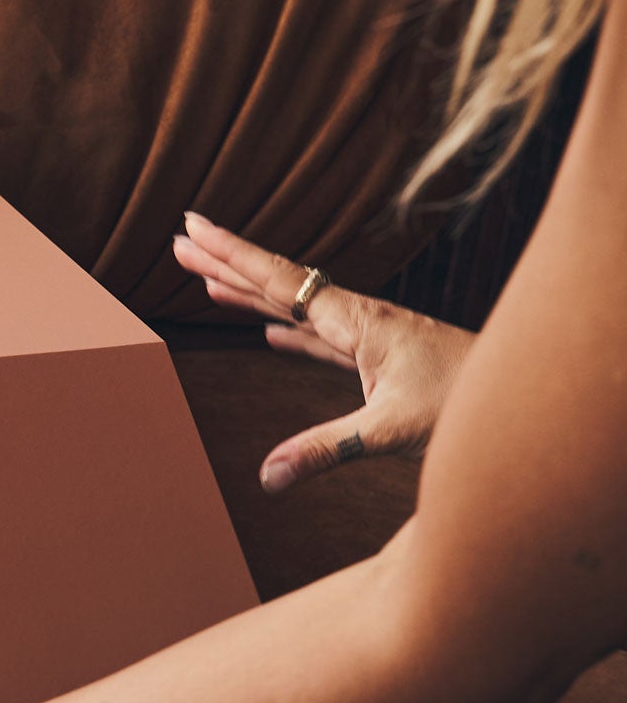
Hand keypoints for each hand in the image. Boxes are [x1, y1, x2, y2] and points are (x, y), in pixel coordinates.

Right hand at [171, 210, 473, 491]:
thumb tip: (267, 477)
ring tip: (208, 283)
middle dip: (228, 263)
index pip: (279, 280)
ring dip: (251, 295)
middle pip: (279, 284)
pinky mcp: (380, 359)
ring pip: (296, 308)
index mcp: (355, 321)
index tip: (193, 225)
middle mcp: (358, 318)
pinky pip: (319, 337)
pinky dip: (288, 330)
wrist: (523, 395)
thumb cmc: (466, 405)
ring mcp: (370, 336)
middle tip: (179, 242)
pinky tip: (270, 334)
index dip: (231, 254)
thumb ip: (326, 450)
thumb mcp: (390, 430)